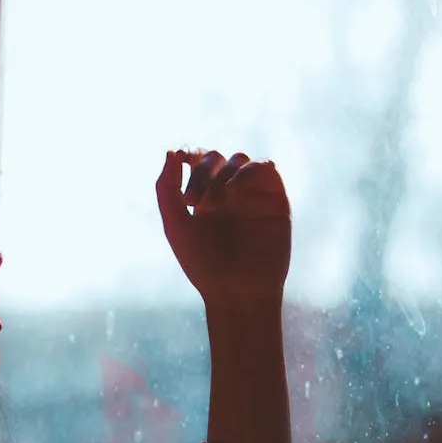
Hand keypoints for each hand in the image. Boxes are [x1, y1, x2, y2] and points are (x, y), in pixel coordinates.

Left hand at [156, 149, 290, 305]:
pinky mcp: (274, 199)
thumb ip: (167, 188)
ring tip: (215, 202)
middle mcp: (228, 194)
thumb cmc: (203, 264)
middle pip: (216, 157)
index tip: (182, 158)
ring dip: (223, 172)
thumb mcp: (175, 225)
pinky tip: (234, 190)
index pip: (198, 160)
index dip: (190, 152)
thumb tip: (171, 152)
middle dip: (202, 171)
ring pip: (239, 159)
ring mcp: (252, 195)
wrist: (237, 290)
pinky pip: (265, 167)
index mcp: (203, 198)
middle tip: (195, 202)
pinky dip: (249, 169)